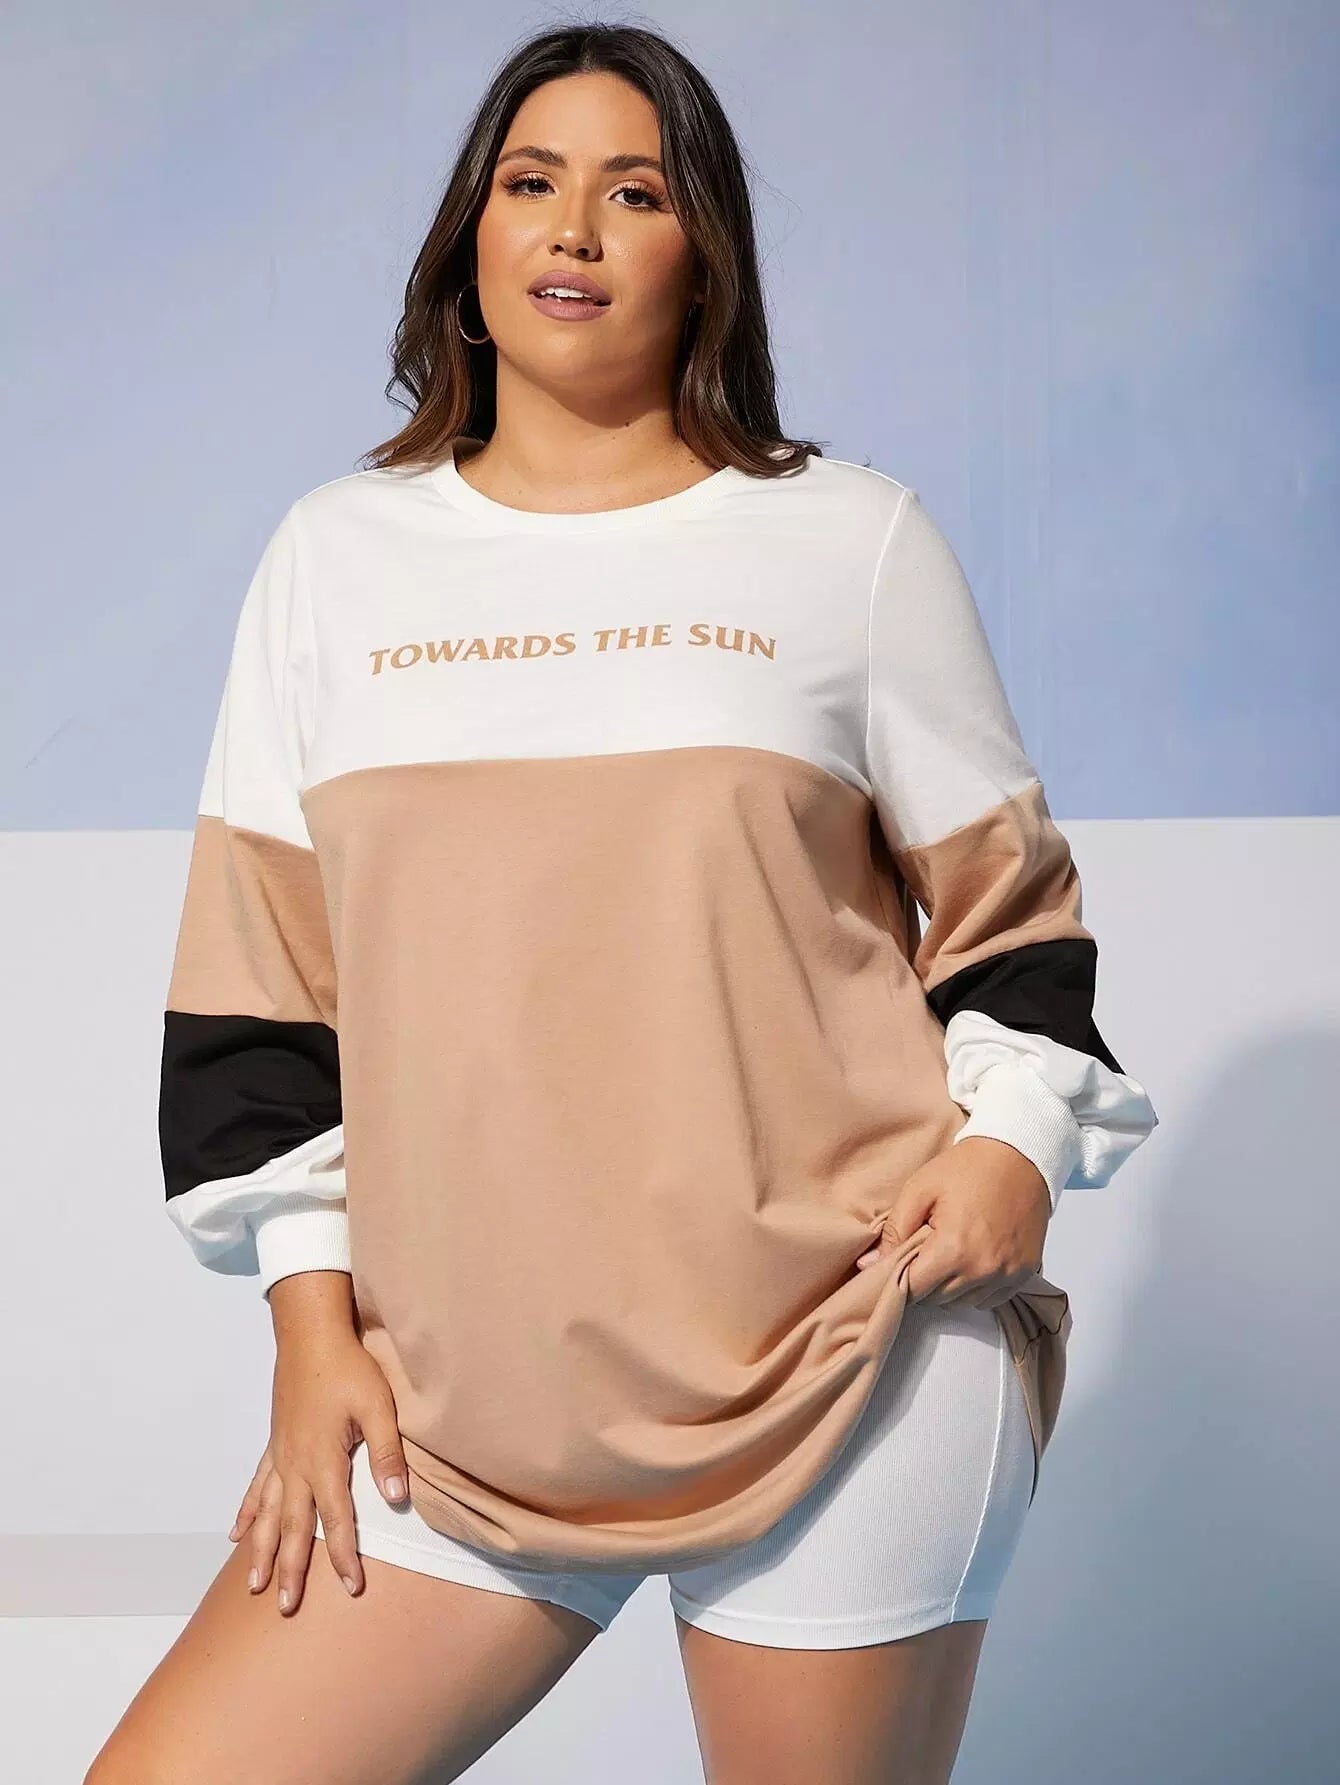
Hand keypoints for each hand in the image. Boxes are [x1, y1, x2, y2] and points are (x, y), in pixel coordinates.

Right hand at [227, 1273, 409, 1615]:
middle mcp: (296, 1466)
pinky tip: (235, 1536)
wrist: (311, 1335)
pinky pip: (256, 1487)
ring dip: (260, 1551)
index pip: (335, 1520)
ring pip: (266, 1515)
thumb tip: (399, 1498)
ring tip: (253, 1585)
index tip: (351, 1588)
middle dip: (291, 1569)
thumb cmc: (349, 1368)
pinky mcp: (275, 1444)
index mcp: (324, 1461)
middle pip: (292, 1528)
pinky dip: (246, 1514)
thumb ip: (387, 1454)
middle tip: (286, 1608)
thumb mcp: (379, 1407)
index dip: (343, 1556)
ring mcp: (280, 1456)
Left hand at [855, 1136, 1051, 1309]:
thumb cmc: (968, 1168)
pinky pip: (989, 1299)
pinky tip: (972, 1259)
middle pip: (937, 1299)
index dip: (900, 1276)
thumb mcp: (920, 1189)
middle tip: (925, 1249)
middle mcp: (983, 1269)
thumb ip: (893, 1231)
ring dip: (950, 1285)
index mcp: (954, 1249)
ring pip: (963, 1302)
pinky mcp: (1024, 1273)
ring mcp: (1008, 1274)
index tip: (899, 1260)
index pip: (914, 1289)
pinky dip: (976, 1287)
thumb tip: (869, 1264)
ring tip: (950, 1251)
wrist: (1019, 1154)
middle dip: (925, 1279)